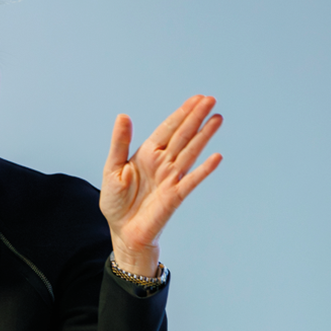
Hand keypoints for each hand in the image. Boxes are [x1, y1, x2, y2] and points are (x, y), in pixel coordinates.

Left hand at [100, 95, 223, 275]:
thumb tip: (123, 116)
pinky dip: (204, 170)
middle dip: (196, 117)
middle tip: (211, 100)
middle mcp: (162, 163)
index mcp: (147, 154)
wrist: (123, 231)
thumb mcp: (112, 168)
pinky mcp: (176, 196)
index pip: (168, 129)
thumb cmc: (116, 201)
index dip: (182, 113)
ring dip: (204, 136)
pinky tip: (216, 157)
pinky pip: (192, 180)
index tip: (196, 98)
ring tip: (217, 119)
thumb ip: (120, 143)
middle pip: (183, 135)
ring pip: (190, 152)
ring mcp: (171, 178)